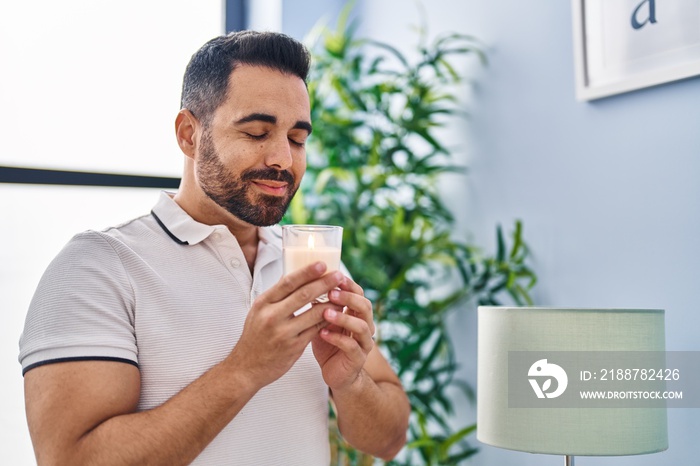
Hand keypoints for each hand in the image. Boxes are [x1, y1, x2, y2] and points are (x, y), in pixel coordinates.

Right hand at [226, 262, 344, 389]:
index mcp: (263, 303)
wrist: (246, 367)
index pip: (287, 282)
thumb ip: (276, 297)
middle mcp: (272, 316)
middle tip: (339, 275)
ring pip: (314, 313)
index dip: (306, 272)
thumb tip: (296, 276)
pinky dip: (328, 320)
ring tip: (343, 295)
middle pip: (303, 295)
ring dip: (331, 303)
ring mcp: (283, 333)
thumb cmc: (255, 336)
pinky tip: (336, 314)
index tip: (322, 264)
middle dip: (324, 283)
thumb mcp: (258, 312)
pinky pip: (316, 330)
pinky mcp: (294, 347)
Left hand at [311, 276, 374, 391]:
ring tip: (325, 313)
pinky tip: (322, 333)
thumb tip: (305, 281)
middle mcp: (365, 326)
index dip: (348, 284)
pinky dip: (337, 338)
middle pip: (365, 307)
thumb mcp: (323, 321)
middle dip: (348, 298)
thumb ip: (320, 305)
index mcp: (357, 314)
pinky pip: (351, 346)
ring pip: (362, 327)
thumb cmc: (328, 344)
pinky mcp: (358, 359)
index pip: (359, 293)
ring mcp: (364, 343)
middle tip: (331, 292)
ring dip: (344, 317)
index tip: (334, 276)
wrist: (335, 373)